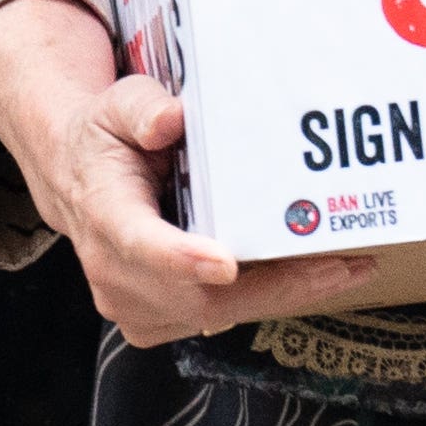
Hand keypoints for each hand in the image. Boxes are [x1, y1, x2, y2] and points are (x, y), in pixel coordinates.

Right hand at [0, 0, 383, 348]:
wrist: (78, 181)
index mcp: (104, 213)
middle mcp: (114, 272)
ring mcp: (134, 304)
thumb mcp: (118, 106)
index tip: (225, 263)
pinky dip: (268, 298)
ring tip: (347, 267)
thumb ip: (142, 109)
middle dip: (273, 285)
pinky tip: (314, 276)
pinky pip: (219, 315)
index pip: (140, 244)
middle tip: (340, 264)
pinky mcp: (156, 320)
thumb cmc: (107, 140)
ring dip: (284, 295)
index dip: (181, 259)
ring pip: (217, 312)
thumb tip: (170, 119)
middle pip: (197, 295)